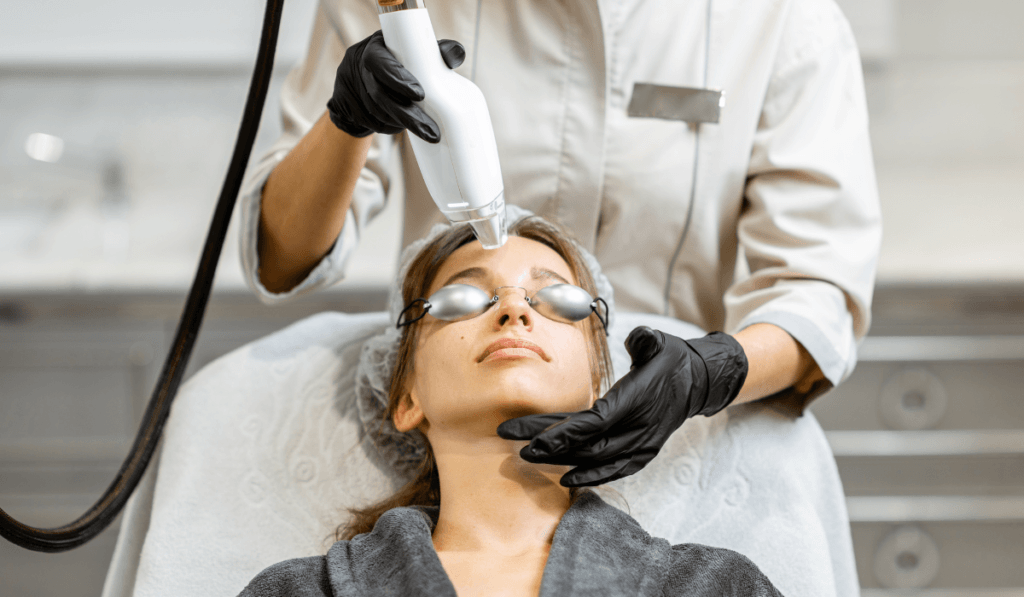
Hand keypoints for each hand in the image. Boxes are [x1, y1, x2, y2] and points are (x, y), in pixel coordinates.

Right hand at [326, 30, 465, 141]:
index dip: (398, 79)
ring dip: (400, 123)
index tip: (420, 95)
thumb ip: (436, 52)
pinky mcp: (346, 107)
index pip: (380, 62)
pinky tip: (403, 128)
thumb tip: (457, 54)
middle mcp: (357, 66)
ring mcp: (350, 88)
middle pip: (380, 95)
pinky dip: (390, 127)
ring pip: (376, 112)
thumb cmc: (397, 61)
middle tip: (431, 131)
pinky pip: (371, 122)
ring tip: (424, 131)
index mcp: (374, 48)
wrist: (361, 77)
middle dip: (407, 115)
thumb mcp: (414, 51)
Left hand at [497, 327, 747, 486]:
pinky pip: (615, 470)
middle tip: (516, 445)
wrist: (699, 383)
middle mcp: (640, 427)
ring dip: (563, 460)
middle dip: (550, 446)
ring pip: (598, 459)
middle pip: (588, 443)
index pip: (595, 421)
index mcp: (638, 399)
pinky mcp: (644, 452)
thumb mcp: (660, 341)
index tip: (534, 439)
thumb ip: (644, 339)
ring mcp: (643, 444)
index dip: (563, 432)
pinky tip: (566, 479)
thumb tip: (635, 339)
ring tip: (529, 457)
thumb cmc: (672, 358)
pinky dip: (591, 476)